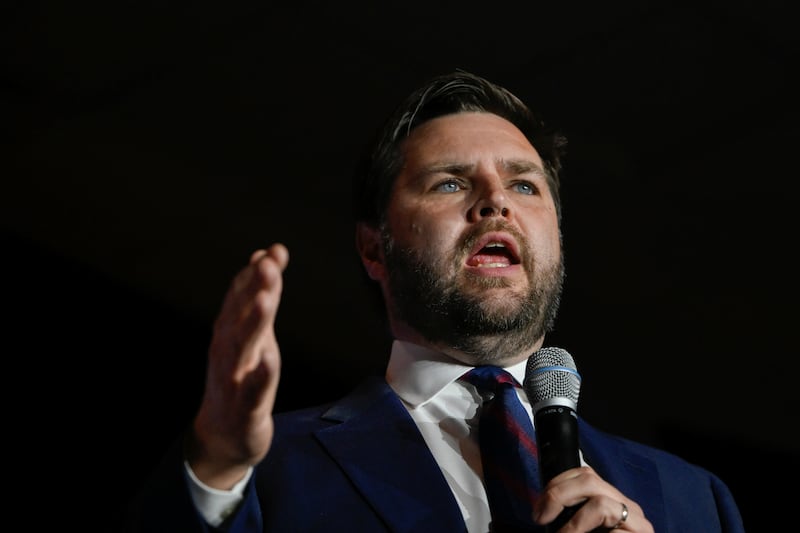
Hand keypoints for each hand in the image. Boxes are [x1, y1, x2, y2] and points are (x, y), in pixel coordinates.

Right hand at [186, 243, 289, 489]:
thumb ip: (260, 294)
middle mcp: (228, 350)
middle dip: (253, 289)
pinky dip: (259, 375)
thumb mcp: (253, 333)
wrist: (224, 435)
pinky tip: (269, 360)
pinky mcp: (246, 408)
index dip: (255, 273)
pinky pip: (252, 391)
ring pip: (244, 348)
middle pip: (240, 316)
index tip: (274, 251)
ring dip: (253, 323)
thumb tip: (266, 254)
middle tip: (268, 265)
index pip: (240, 296)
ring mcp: (235, 379)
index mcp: (230, 331)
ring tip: (265, 300)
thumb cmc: (241, 375)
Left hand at [533, 466, 653, 531]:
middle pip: (590, 480)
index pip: (585, 474)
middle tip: (541, 518)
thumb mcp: (585, 528)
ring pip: (600, 503)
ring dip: (573, 524)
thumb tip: (543, 508)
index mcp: (615, 501)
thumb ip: (573, 515)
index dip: (556, 485)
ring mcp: (639, 523)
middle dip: (558, 495)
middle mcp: (630, 507)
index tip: (538, 510)